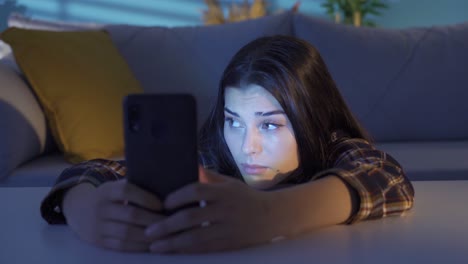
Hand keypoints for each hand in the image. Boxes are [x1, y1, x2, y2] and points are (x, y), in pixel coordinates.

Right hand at [62, 179, 165, 251]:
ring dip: (149, 236)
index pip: (126, 191)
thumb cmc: (109, 198)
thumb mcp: (115, 188)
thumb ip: (134, 188)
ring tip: (165, 235)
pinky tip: (152, 244)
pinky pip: (121, 246)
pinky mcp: (98, 242)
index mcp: (107, 190)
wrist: (79, 211)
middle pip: (130, 215)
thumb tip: (165, 190)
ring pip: (127, 233)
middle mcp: (100, 207)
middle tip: (171, 223)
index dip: (146, 198)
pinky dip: (139, 246)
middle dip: (153, 220)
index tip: (162, 205)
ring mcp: (97, 226)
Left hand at [145, 168, 280, 253]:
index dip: (177, 197)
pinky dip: (186, 251)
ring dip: (172, 243)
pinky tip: (172, 251)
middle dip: (167, 225)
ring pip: (195, 238)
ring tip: (154, 246)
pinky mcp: (228, 244)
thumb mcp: (228, 182)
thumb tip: (186, 162)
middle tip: (149, 231)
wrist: (271, 216)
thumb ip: (207, 177)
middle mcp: (224, 209)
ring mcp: (226, 229)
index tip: (162, 203)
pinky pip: (203, 249)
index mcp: (223, 191)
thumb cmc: (245, 197)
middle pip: (191, 217)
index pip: (196, 190)